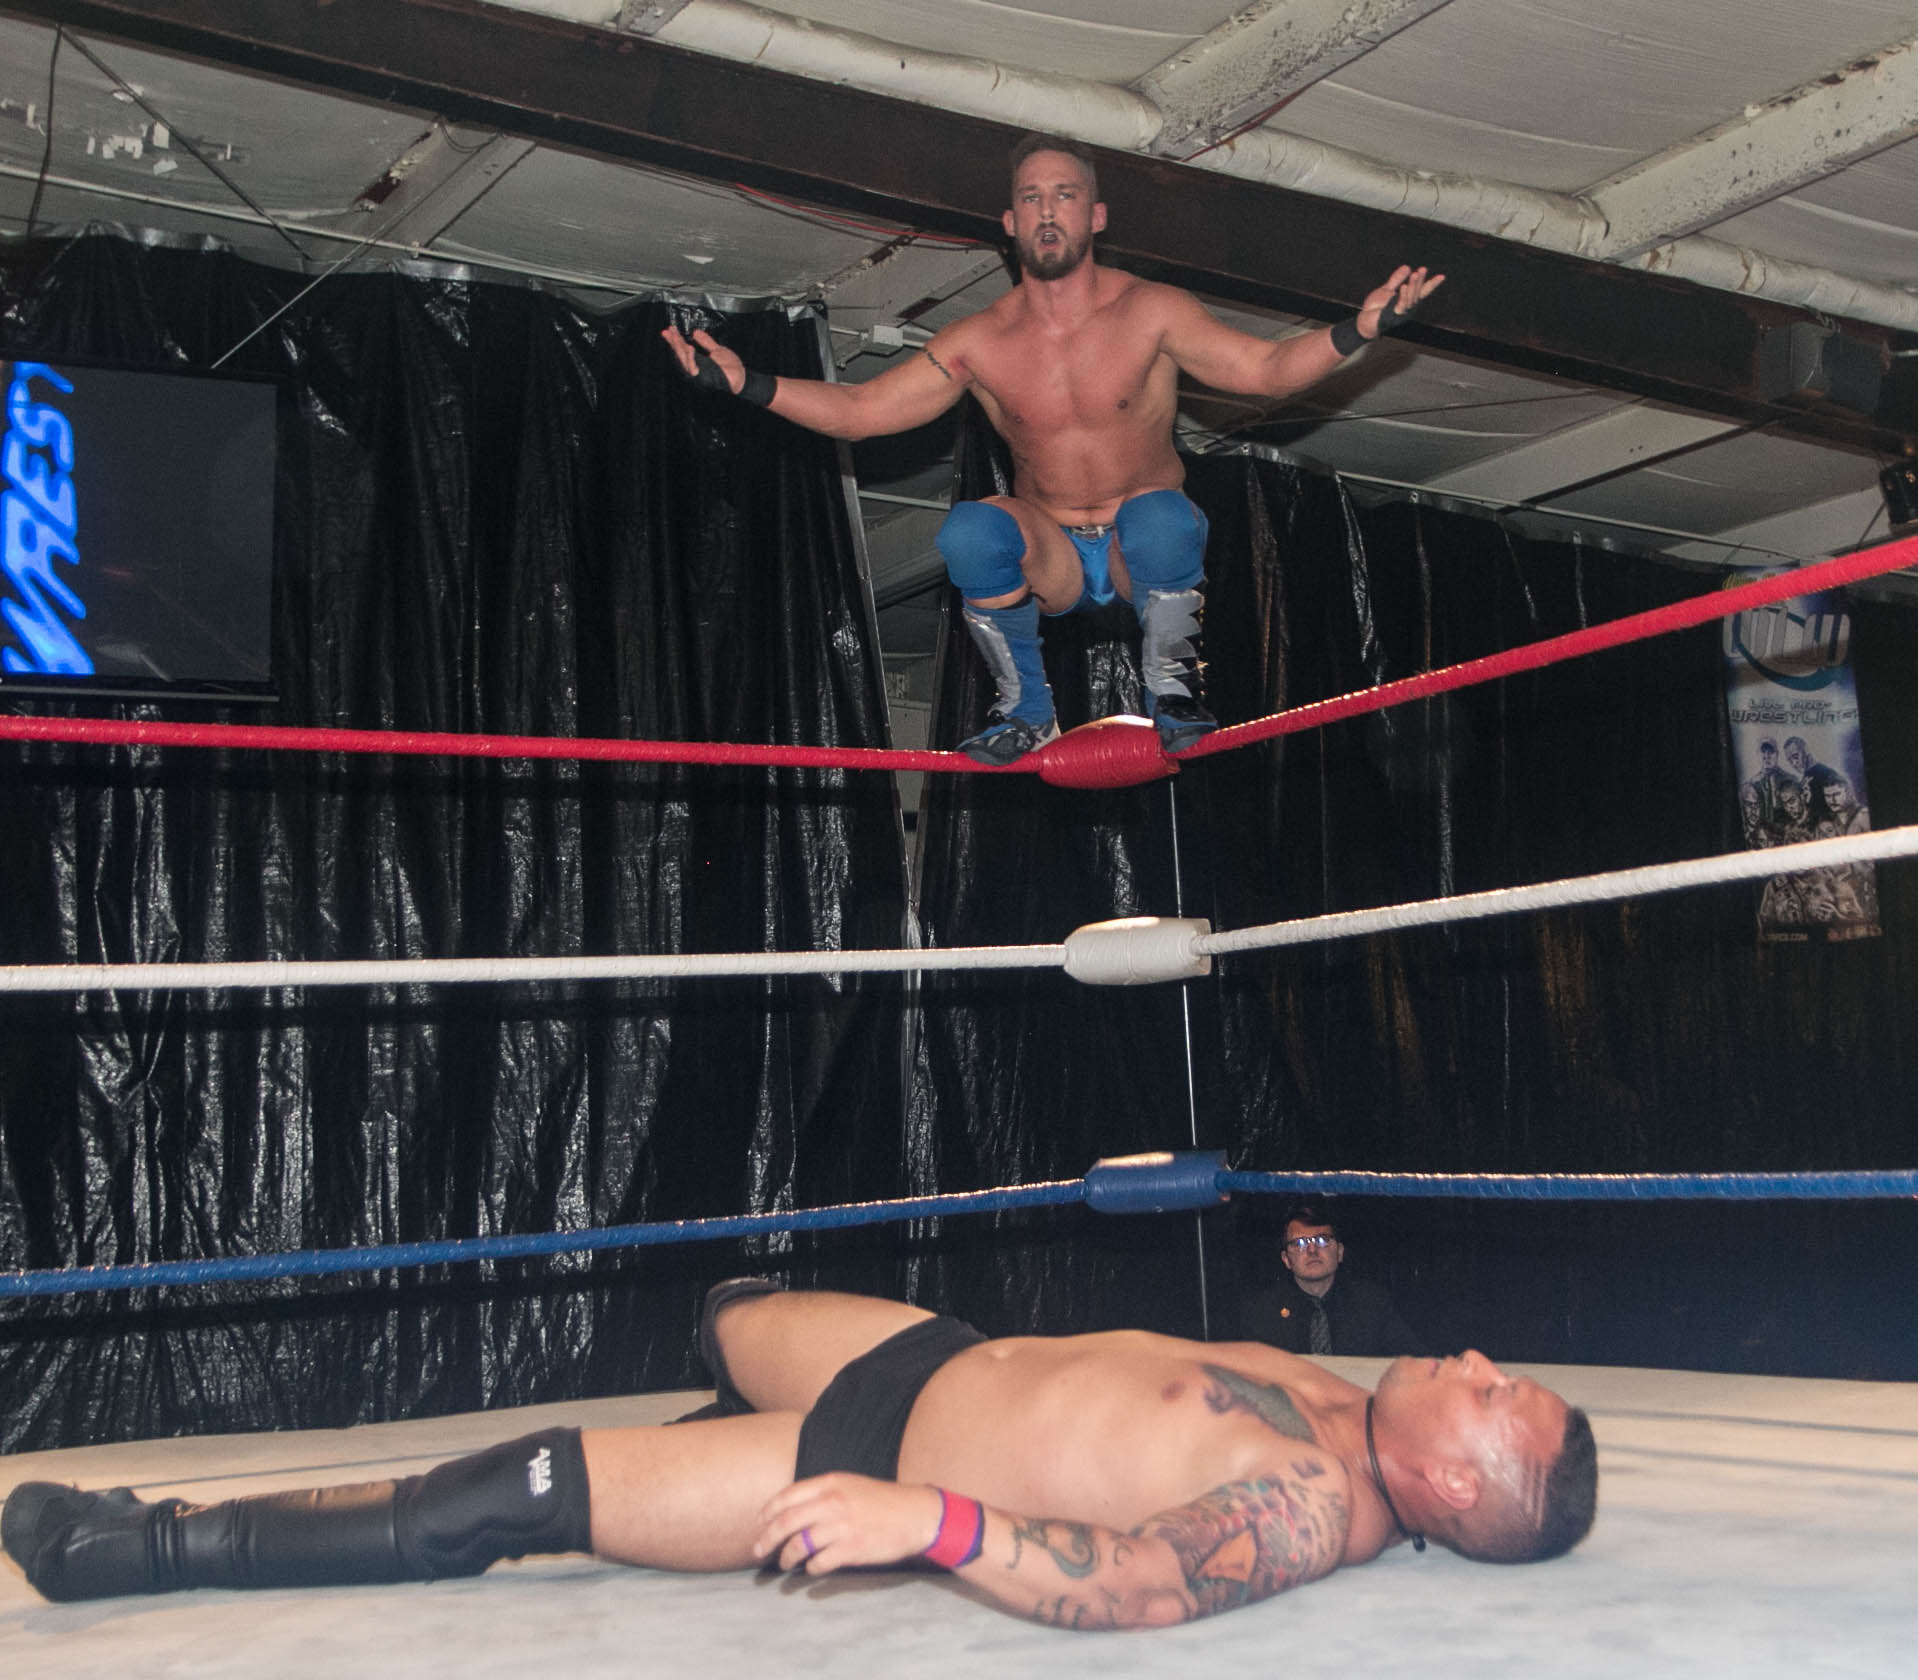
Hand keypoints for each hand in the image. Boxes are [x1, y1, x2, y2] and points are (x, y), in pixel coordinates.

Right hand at [660, 323, 742, 395]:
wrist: (742, 376)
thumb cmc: (731, 366)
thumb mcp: (717, 349)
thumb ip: (706, 342)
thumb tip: (695, 332)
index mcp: (697, 362)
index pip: (683, 350)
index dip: (675, 340)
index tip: (670, 329)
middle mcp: (695, 369)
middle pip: (680, 355)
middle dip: (673, 343)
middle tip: (667, 331)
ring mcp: (698, 375)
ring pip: (683, 362)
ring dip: (679, 349)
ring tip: (676, 337)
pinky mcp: (703, 378)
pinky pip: (693, 369)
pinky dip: (690, 359)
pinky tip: (689, 347)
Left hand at [753, 1474, 944, 1574]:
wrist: (916, 1514)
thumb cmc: (882, 1500)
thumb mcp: (850, 1484)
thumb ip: (823, 1493)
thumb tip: (793, 1510)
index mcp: (831, 1483)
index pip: (787, 1496)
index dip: (768, 1511)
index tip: (759, 1523)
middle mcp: (832, 1502)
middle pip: (786, 1522)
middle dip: (767, 1538)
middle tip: (758, 1550)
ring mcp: (841, 1526)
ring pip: (799, 1545)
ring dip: (786, 1557)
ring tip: (784, 1563)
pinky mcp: (852, 1549)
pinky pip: (819, 1562)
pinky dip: (810, 1568)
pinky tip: (811, 1568)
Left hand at [1356, 265, 1443, 340]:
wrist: (1364, 320)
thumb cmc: (1375, 308)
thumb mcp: (1386, 289)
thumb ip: (1396, 279)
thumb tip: (1408, 267)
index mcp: (1407, 300)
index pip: (1422, 291)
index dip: (1432, 284)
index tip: (1442, 276)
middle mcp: (1408, 307)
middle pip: (1417, 292)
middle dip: (1420, 280)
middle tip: (1423, 269)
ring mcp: (1402, 312)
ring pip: (1411, 297)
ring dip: (1414, 285)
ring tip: (1415, 274)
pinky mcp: (1394, 315)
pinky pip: (1401, 304)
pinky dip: (1404, 295)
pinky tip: (1404, 285)